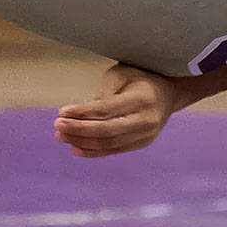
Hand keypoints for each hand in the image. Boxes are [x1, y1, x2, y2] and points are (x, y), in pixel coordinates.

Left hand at [55, 64, 179, 157]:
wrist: (169, 92)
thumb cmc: (138, 77)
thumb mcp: (121, 74)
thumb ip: (103, 93)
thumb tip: (80, 116)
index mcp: (142, 98)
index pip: (106, 110)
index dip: (82, 113)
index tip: (61, 112)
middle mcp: (146, 120)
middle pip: (107, 131)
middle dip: (78, 130)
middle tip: (57, 125)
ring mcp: (146, 135)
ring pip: (109, 144)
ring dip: (82, 141)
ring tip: (61, 135)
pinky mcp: (142, 143)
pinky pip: (114, 150)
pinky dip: (93, 151)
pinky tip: (75, 148)